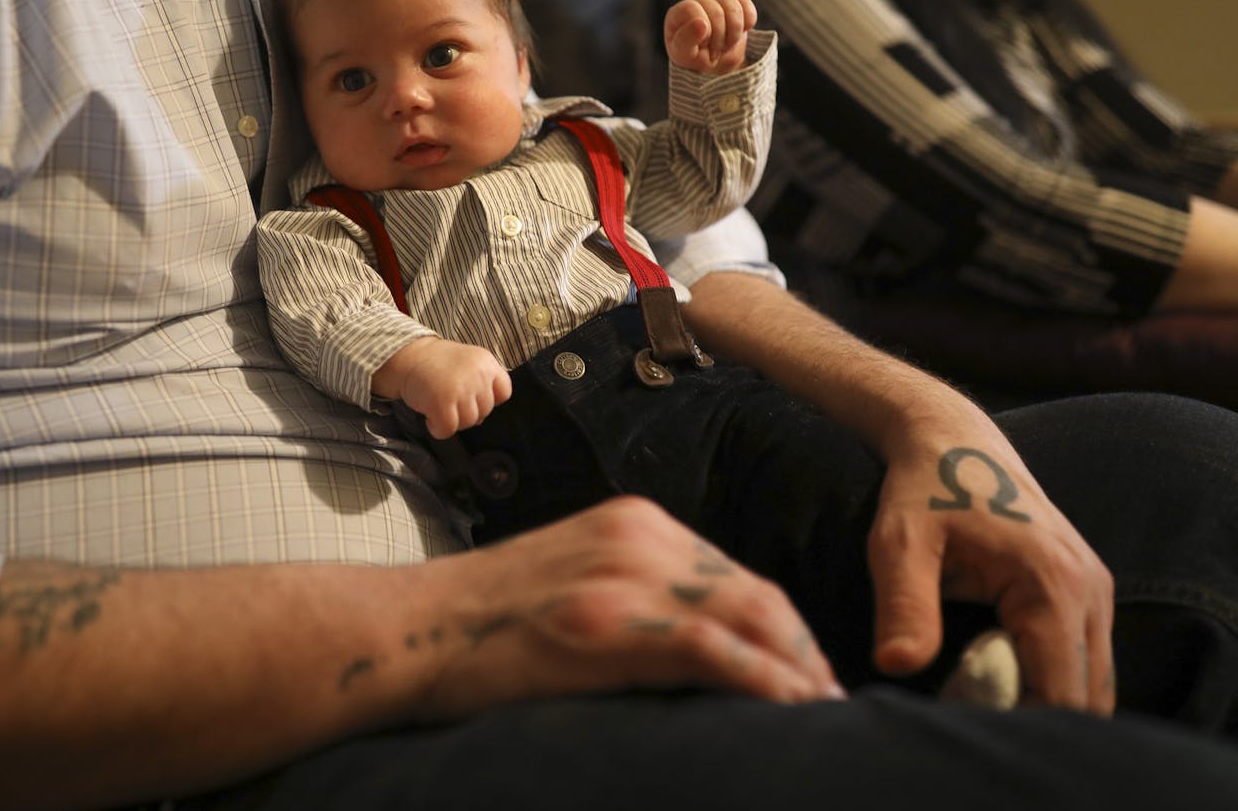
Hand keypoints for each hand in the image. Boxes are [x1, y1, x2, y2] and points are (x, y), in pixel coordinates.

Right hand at [384, 337, 511, 438]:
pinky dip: (437, 428)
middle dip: (467, 411)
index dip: (489, 399)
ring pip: (468, 423)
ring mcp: (462, 389)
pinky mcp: (443, 403)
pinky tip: (430, 414)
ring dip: (452, 420)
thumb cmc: (436, 363)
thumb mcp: (468, 362)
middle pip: (485, 411)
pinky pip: (448, 429)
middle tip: (449, 398)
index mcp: (486, 362)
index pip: (504, 392)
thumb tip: (482, 415)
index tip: (472, 396)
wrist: (407, 356)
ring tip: (438, 403)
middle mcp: (478, 375)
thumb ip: (482, 382)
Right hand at [405, 496, 844, 721]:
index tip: (804, 669)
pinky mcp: (607, 625)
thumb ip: (634, 592)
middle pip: (755, 591)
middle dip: (801, 650)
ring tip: (823, 714)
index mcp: (633, 522)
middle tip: (829, 700)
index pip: (734, 574)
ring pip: (748, 615)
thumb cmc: (484, 619)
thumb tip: (697, 645)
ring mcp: (624, 578)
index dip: (780, 628)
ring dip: (797, 669)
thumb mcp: (572, 580)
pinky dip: (762, 681)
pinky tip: (791, 709)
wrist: (408, 628)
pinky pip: (711, 650)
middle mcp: (640, 537)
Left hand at [664, 0, 757, 74]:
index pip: (692, 9)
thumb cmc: (694, 59)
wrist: (715, 67)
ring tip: (725, 46)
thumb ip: (686, 40)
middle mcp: (698, 3)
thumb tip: (702, 24)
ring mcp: (718, 2)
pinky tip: (739, 33)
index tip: (702, 45)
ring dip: (734, 34)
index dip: (702, 30)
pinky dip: (748, 22)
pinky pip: (746, 5)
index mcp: (678, 13)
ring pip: (733, 8)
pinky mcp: (736, 4)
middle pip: (716, 11)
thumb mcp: (684, 55)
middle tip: (714, 53)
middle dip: (719, 38)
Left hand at [866, 403, 1115, 714]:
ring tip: (975, 689)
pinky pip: (1084, 658)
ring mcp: (1096, 589)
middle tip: (966, 711)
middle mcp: (1090, 589)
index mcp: (1052, 582)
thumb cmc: (921, 488)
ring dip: (1042, 700)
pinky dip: (1047, 677)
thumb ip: (903, 605)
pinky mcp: (1087, 590)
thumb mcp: (899, 544)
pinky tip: (993, 666)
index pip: (1060, 693)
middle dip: (1031, 719)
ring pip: (1091, 683)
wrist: (951, 438)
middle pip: (1085, 699)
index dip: (1016, 724)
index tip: (962, 723)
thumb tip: (896, 665)